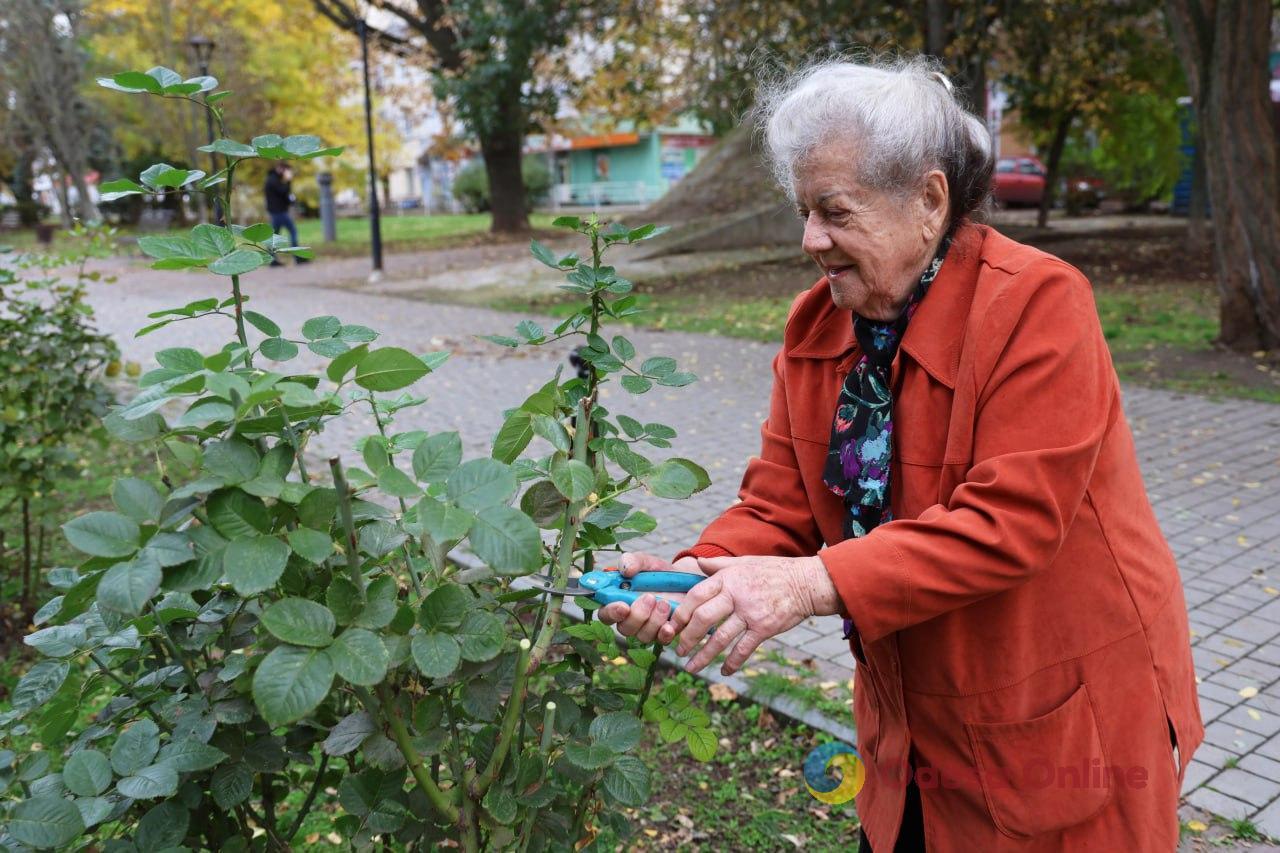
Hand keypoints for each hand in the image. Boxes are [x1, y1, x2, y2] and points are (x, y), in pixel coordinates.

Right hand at [595, 552, 701, 644]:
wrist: (682, 580)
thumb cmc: (656, 573)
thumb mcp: (644, 562)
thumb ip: (632, 561)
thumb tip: (626, 570)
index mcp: (617, 602)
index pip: (605, 614)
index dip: (611, 612)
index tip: (623, 606)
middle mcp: (629, 620)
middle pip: (624, 628)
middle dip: (637, 615)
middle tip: (650, 598)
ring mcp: (646, 629)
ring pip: (643, 635)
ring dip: (653, 620)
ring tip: (665, 603)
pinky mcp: (662, 634)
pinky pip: (660, 640)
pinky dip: (664, 633)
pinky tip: (669, 625)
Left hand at [670, 555, 839, 675]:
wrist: (805, 583)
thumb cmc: (773, 571)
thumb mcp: (744, 562)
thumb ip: (719, 565)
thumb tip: (698, 563)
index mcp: (728, 579)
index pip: (696, 595)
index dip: (681, 612)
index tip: (672, 625)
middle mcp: (736, 595)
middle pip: (702, 619)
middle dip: (687, 638)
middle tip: (678, 650)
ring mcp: (750, 613)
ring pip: (720, 638)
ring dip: (703, 656)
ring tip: (691, 667)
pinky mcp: (764, 628)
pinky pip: (743, 649)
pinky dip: (732, 662)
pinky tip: (724, 671)